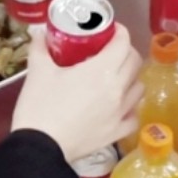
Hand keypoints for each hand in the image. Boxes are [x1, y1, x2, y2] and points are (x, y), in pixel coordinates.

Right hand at [13, 23, 142, 162]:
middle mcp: (117, 89)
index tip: (110, 30)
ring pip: (139, 88)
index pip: (123, 43)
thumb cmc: (40, 105)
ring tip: (117, 76)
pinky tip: (120, 106)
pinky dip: (131, 108)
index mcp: (101, 70)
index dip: (120, 32)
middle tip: (111, 50)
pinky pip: (134, 116)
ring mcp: (120, 112)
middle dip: (126, 51)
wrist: (40, 147)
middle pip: (135, 62)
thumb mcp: (38, 71)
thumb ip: (40, 47)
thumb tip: (39, 32)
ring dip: (131, 78)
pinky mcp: (116, 133)